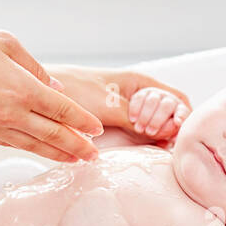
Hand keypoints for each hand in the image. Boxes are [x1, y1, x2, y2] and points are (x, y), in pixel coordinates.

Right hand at [0, 27, 103, 162]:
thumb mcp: (5, 42)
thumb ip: (34, 66)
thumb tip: (53, 85)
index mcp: (22, 88)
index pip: (62, 110)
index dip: (82, 122)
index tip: (97, 130)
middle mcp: (10, 113)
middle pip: (53, 135)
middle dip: (77, 147)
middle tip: (94, 157)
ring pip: (32, 145)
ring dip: (56, 155)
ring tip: (74, 161)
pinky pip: (9, 144)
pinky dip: (28, 150)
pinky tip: (38, 151)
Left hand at [47, 64, 190, 146]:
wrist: (47, 97)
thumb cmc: (74, 91)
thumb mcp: (108, 104)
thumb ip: (136, 118)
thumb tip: (163, 131)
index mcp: (139, 82)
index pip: (177, 97)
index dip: (179, 112)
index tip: (168, 125)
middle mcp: (139, 95)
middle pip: (173, 110)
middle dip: (167, 121)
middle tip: (148, 129)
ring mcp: (132, 110)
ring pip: (160, 123)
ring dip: (159, 131)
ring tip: (145, 133)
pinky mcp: (121, 124)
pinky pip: (145, 133)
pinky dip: (150, 139)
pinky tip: (147, 143)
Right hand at [127, 86, 190, 143]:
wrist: (143, 123)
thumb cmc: (158, 132)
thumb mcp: (166, 136)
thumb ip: (170, 138)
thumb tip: (172, 140)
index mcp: (180, 110)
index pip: (183, 112)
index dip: (181, 116)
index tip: (177, 122)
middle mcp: (170, 100)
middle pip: (166, 106)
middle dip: (157, 120)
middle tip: (149, 133)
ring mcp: (156, 94)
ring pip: (152, 101)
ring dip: (145, 116)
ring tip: (139, 129)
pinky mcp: (143, 93)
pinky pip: (139, 98)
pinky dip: (135, 109)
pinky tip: (133, 120)